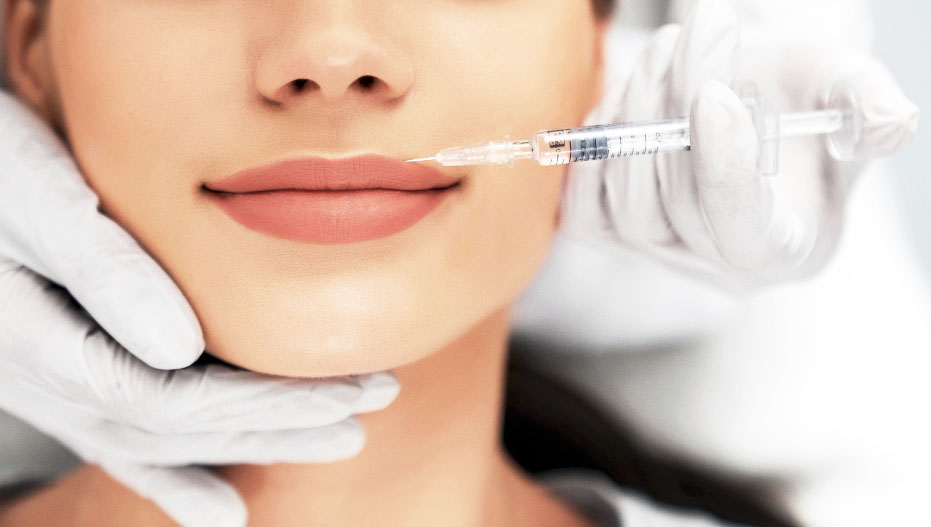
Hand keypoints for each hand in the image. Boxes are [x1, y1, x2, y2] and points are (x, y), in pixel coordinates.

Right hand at [0, 91, 400, 526]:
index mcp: (37, 339)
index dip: (257, 406)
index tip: (340, 397)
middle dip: (277, 423)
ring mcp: (53, 385)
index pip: (167, 397)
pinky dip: (180, 479)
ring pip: (162, 439)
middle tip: (368, 404)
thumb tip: (180, 349)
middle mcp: (42, 379)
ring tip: (338, 438)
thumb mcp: (38, 192)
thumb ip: (102, 267)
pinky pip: (127, 441)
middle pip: (175, 427)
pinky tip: (224, 513)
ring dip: (252, 442)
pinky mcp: (70, 373)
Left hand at [560, 0, 918, 291]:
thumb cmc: (802, 91)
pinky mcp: (615, 231)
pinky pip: (585, 209)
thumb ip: (870, 108)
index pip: (742, 234)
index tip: (714, 95)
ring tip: (664, 51)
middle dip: (675, 113)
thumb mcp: (848, 89)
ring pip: (626, 206)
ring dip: (635, 115)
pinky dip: (596, 148)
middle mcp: (718, 265)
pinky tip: (626, 96)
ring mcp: (661, 253)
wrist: (750, 86)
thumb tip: (887, 123)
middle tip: (692, 35)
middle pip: (676, 211)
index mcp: (787, 249)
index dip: (723, 169)